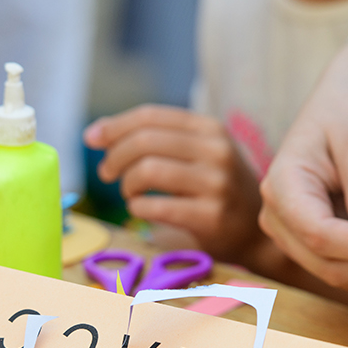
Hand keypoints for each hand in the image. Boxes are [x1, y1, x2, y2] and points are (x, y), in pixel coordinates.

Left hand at [83, 105, 261, 260]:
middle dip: (115, 157)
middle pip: (145, 141)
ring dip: (127, 183)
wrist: (256, 231)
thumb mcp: (196, 153)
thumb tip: (95, 132)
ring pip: (148, 171)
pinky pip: (156, 206)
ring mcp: (216, 184)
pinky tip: (141, 210)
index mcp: (210, 128)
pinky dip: (138, 208)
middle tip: (107, 173)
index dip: (114, 126)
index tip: (91, 139)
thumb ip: (152, 139)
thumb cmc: (216, 188)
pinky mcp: (211, 216)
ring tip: (129, 192)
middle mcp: (216, 151)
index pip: (150, 116)